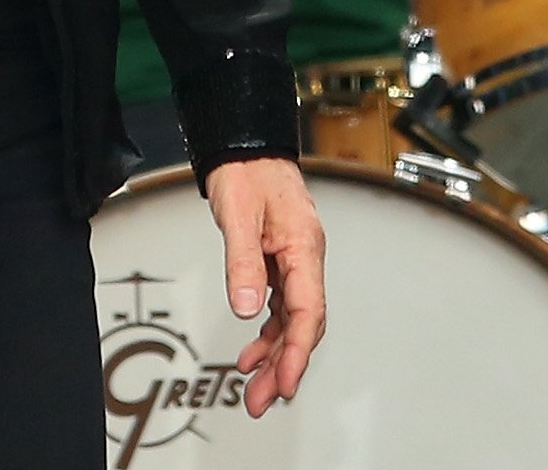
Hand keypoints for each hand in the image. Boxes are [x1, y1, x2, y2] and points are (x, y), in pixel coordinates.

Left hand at [204, 157, 324, 416]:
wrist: (246, 149)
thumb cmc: (248, 173)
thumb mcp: (240, 217)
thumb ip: (243, 263)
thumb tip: (247, 306)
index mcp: (304, 246)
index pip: (308, 310)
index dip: (296, 350)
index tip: (284, 381)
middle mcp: (304, 256)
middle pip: (303, 322)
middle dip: (285, 363)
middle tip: (263, 397)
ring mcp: (294, 260)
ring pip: (292, 318)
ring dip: (275, 353)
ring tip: (255, 385)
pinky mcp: (280, 261)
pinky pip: (282, 305)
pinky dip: (269, 331)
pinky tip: (253, 350)